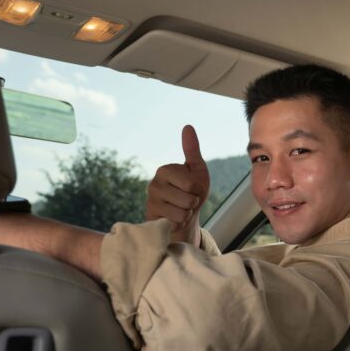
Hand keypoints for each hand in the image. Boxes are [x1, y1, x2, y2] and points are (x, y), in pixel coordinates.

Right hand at [146, 125, 210, 246]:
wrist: (183, 216)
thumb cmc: (192, 191)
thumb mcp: (196, 170)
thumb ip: (192, 150)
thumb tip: (187, 126)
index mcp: (165, 170)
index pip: (192, 184)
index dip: (198, 190)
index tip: (192, 189)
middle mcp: (154, 184)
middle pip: (188, 199)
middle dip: (193, 203)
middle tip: (186, 201)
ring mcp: (151, 202)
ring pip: (183, 213)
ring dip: (187, 214)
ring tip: (180, 210)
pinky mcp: (151, 219)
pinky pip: (176, 224)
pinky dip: (180, 224)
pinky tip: (173, 220)